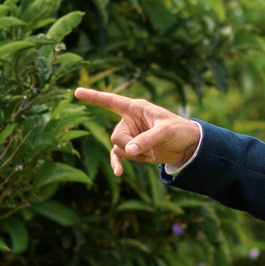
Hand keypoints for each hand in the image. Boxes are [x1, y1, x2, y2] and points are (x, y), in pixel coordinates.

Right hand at [74, 87, 202, 175]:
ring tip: (152, 152)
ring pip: (119, 148)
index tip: (77, 92)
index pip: (111, 101)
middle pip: (116, 136)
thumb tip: (128, 151)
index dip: (94, 97)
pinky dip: (118, 164)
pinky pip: (118, 156)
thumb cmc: (179, 130)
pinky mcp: (132, 148)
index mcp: (136, 108)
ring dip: (136, 155)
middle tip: (150, 147)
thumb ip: (146, 139)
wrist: (187, 146)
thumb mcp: (165, 131)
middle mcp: (129, 120)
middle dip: (130, 146)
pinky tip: (118, 173)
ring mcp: (129, 135)